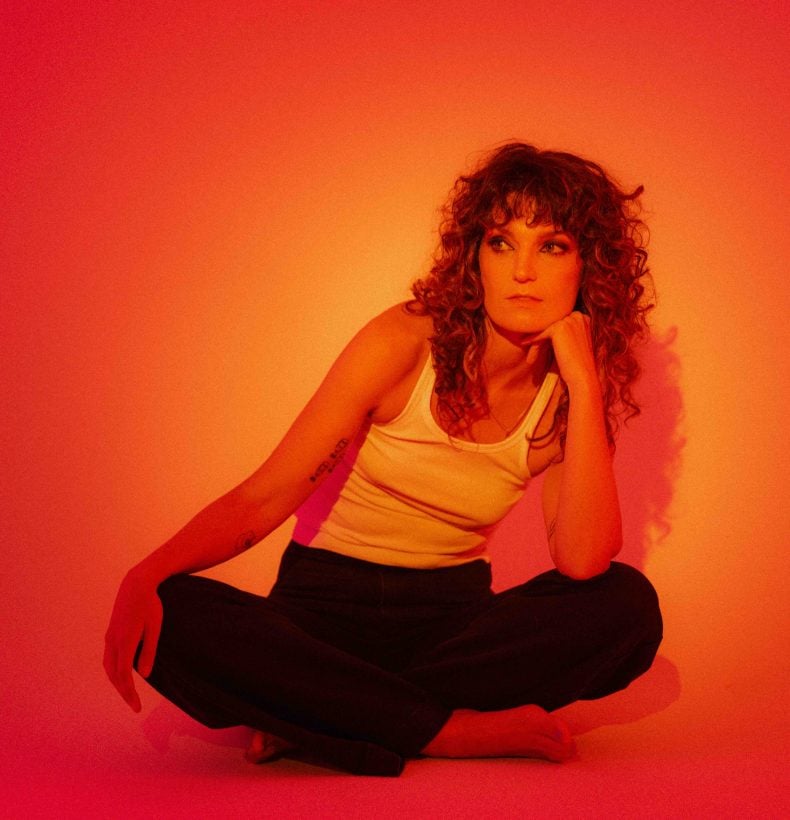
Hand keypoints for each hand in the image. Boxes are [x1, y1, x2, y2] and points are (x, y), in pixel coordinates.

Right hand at [103, 573, 162, 711]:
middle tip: (134, 705)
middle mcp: (113, 641)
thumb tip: (144, 675)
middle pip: (113, 675)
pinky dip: (114, 670)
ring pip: (108, 667)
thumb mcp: (155, 628)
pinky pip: (109, 657)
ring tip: (128, 692)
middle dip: (123, 692)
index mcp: (124, 642)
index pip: (124, 676)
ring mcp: (110, 636)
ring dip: (117, 682)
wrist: (136, 584)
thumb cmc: (150, 605)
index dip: (130, 693)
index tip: (137, 707)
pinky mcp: (111, 631)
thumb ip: (149, 651)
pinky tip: (123, 672)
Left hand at [531, 312, 597, 392]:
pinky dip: (532, 340)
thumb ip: (564, 332)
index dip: (549, 335)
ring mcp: (570, 320)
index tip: (542, 346)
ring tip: (531, 357)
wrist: (583, 376)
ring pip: (546, 330)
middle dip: (542, 338)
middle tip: (534, 352)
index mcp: (583, 318)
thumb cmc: (578, 363)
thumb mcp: (572, 343)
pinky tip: (524, 343)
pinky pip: (541, 333)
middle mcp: (578, 316)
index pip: (560, 323)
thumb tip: (546, 326)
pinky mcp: (559, 327)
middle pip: (552, 325)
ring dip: (537, 343)